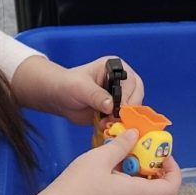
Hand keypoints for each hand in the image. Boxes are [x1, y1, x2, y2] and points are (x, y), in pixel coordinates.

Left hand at [12, 55, 144, 124]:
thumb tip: (111, 105)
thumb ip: (96, 95)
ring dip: (122, 118)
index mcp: (117, 68)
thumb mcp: (81, 88)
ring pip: (133, 109)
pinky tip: (107, 126)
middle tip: (114, 118)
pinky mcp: (116, 110)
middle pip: (136, 96)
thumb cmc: (68, 85)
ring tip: (106, 122)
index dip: (128, 96)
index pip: (132, 82)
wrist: (59, 98)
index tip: (119, 108)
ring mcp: (121, 96)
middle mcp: (123, 81)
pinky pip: (124, 118)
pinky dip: (118, 124)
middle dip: (126, 109)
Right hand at [54, 129, 180, 194]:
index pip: (171, 189)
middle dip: (160, 171)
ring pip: (147, 194)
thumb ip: (121, 145)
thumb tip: (136, 133)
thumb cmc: (80, 184)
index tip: (162, 155)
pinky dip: (132, 180)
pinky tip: (115, 166)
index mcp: (138, 194)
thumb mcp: (101, 158)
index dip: (174, 171)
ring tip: (129, 156)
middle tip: (147, 154)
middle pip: (161, 192)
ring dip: (144, 175)